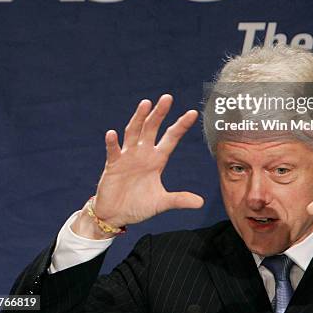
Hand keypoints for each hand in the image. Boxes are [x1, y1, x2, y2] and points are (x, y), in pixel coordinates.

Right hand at [77, 95, 203, 233]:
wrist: (115, 216)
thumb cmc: (138, 205)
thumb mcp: (161, 203)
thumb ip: (179, 200)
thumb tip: (201, 203)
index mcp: (157, 159)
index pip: (171, 138)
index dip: (181, 125)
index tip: (193, 113)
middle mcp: (143, 153)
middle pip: (152, 128)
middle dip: (159, 113)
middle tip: (167, 97)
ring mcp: (127, 157)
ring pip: (134, 132)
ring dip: (139, 118)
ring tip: (145, 103)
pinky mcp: (113, 165)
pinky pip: (113, 151)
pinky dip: (112, 142)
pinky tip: (112, 133)